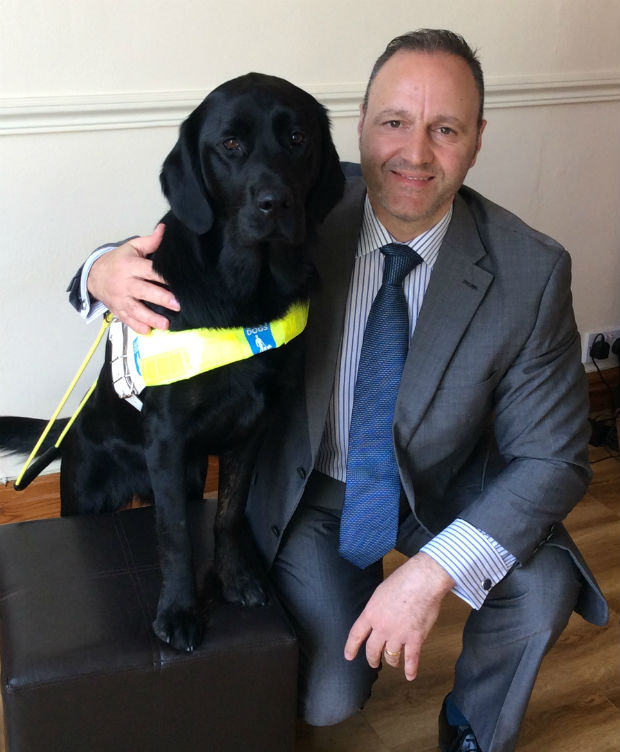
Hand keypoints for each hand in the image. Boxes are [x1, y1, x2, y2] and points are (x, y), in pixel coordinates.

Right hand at [87, 223, 179, 332]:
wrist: (94, 275)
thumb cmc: (118, 261)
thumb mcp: (132, 248)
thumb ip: (150, 242)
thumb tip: (164, 230)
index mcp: (130, 266)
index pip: (149, 271)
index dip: (163, 276)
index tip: (178, 281)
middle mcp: (125, 284)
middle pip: (144, 292)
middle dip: (161, 299)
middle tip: (177, 305)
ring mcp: (121, 299)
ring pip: (136, 310)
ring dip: (150, 318)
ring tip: (165, 325)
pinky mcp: (118, 310)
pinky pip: (127, 320)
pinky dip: (137, 327)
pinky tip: (148, 331)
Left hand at [344, 552, 454, 680]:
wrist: (422, 581)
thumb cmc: (403, 580)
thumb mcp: (381, 592)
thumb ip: (377, 607)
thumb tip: (378, 615)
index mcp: (371, 613)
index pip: (356, 634)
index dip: (351, 647)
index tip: (348, 656)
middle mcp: (381, 627)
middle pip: (372, 650)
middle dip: (372, 659)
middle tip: (373, 663)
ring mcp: (398, 635)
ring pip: (391, 657)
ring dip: (392, 662)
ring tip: (393, 663)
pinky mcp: (415, 639)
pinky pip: (411, 659)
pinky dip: (411, 670)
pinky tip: (410, 675)